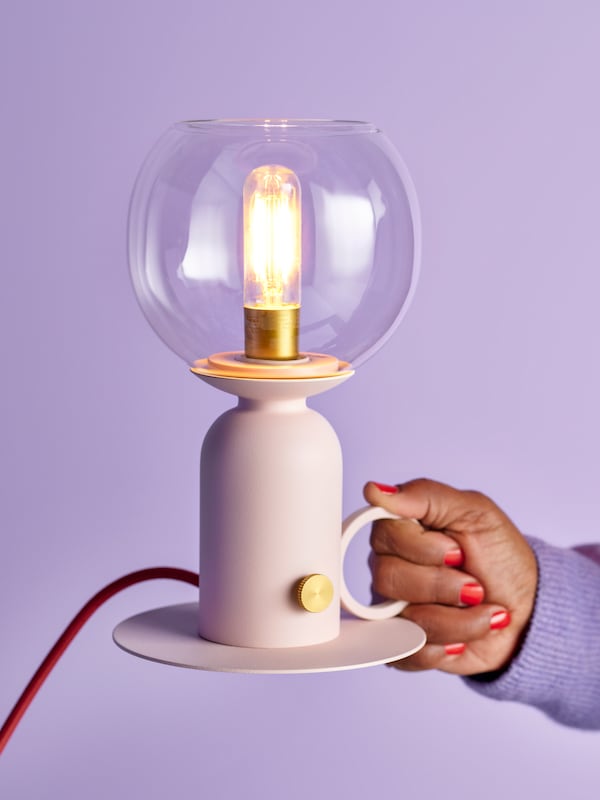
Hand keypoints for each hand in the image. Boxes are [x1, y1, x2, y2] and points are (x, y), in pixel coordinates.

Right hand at [364, 478, 537, 674]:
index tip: (459, 550)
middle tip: (474, 585)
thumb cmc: (501, 556)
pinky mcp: (404, 646)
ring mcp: (394, 609)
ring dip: (458, 619)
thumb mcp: (475, 512)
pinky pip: (407, 653)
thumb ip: (424, 495)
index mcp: (400, 530)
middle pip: (388, 578)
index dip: (425, 548)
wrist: (528, 609)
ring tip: (482, 609)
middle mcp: (389, 567)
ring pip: (403, 619)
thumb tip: (375, 492)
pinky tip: (466, 635)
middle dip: (442, 586)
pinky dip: (447, 645)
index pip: (385, 536)